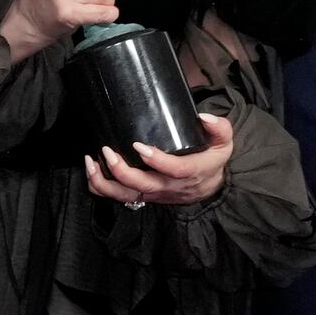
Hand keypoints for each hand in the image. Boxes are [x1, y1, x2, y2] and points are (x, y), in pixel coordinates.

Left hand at [86, 109, 233, 208]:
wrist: (209, 187)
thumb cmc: (212, 161)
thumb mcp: (224, 143)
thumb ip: (219, 128)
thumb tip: (204, 116)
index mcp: (192, 172)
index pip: (175, 170)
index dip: (157, 160)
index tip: (138, 145)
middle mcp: (170, 187)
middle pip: (144, 186)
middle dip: (122, 171)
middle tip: (107, 151)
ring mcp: (155, 194)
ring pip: (126, 196)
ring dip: (105, 182)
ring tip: (91, 161)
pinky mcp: (144, 196)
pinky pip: (118, 198)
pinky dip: (101, 187)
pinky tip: (91, 171)